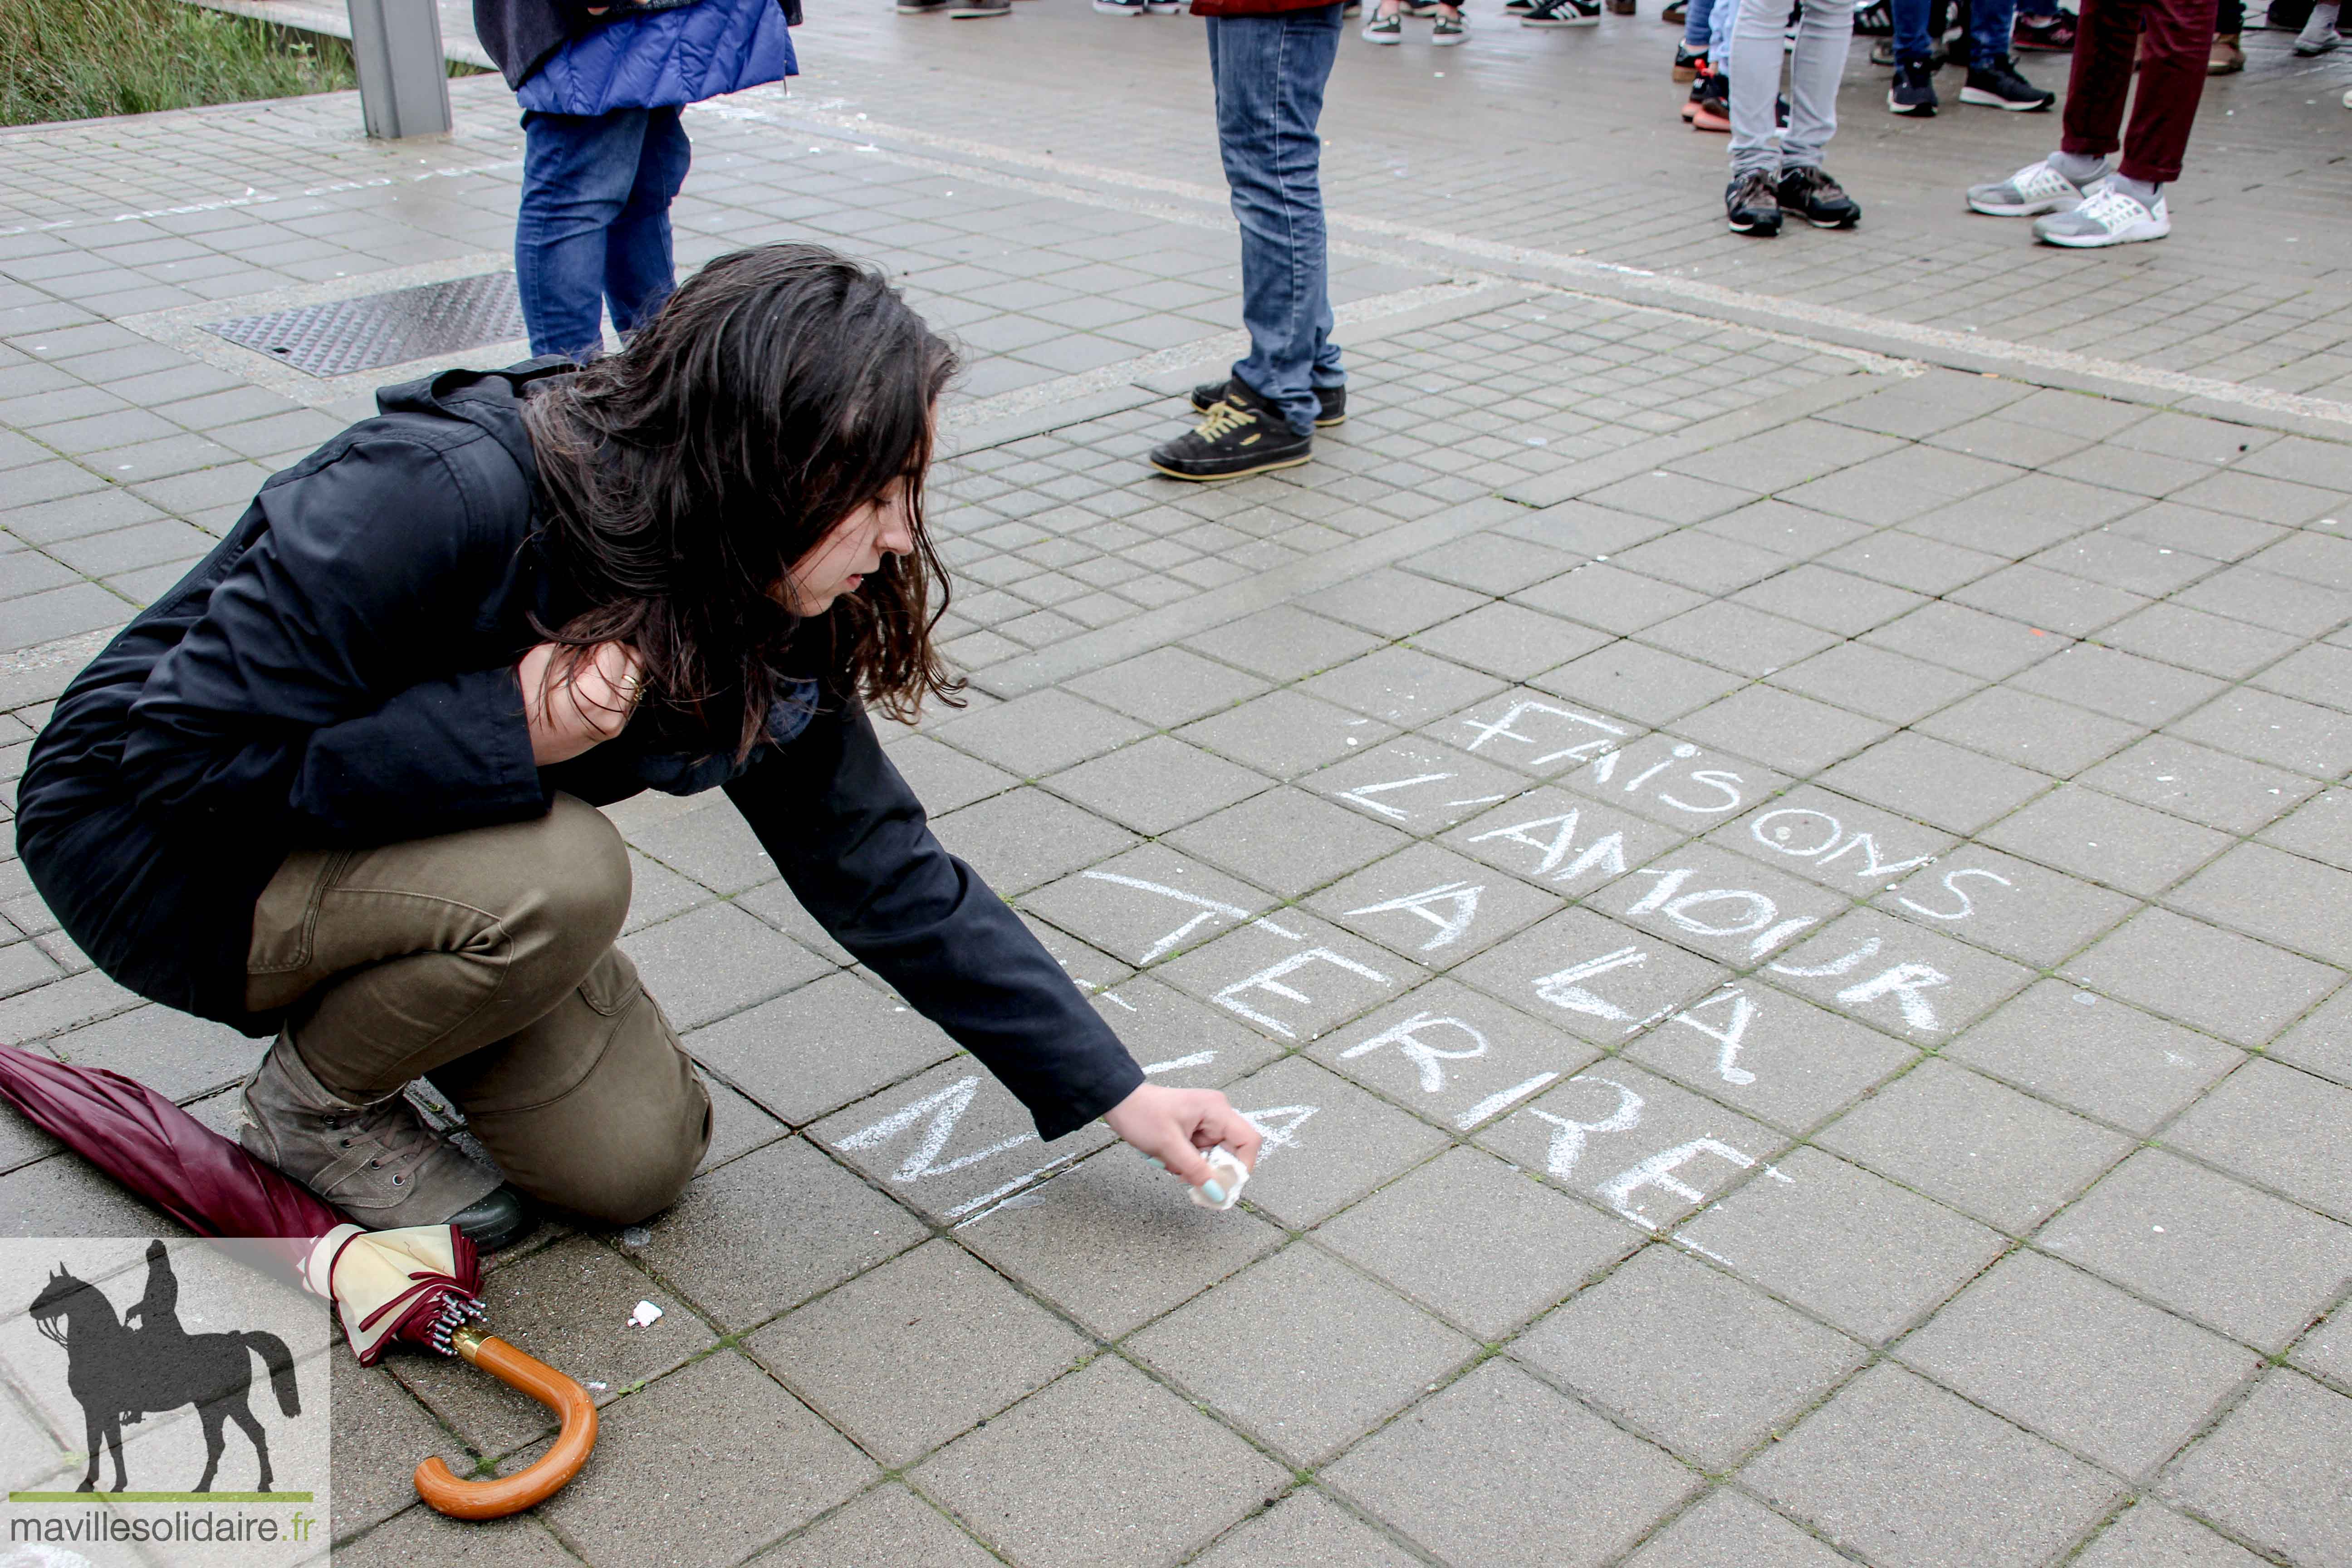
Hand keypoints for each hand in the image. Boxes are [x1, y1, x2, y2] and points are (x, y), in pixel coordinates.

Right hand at [517, 641, 643, 766]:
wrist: (516, 742)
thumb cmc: (522, 700)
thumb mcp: (544, 660)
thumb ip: (579, 647)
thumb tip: (599, 639)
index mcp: (595, 698)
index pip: (616, 650)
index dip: (600, 640)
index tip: (583, 645)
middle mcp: (614, 714)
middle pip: (634, 663)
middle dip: (615, 650)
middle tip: (590, 653)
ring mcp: (618, 724)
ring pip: (635, 678)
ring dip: (619, 666)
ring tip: (591, 669)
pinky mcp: (616, 728)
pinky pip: (628, 694)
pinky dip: (617, 682)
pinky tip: (595, 684)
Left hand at [1102, 1083, 1260, 1190]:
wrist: (1120, 1101)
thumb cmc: (1143, 1115)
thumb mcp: (1168, 1146)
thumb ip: (1195, 1170)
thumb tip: (1219, 1194)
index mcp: (1216, 1110)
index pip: (1248, 1140)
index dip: (1243, 1166)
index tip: (1225, 1185)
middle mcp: (1217, 1114)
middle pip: (1232, 1152)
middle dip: (1213, 1170)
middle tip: (1189, 1179)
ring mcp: (1207, 1123)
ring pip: (1215, 1157)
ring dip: (1196, 1168)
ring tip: (1171, 1164)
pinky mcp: (1196, 1131)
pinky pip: (1202, 1155)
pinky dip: (1189, 1163)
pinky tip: (1170, 1160)